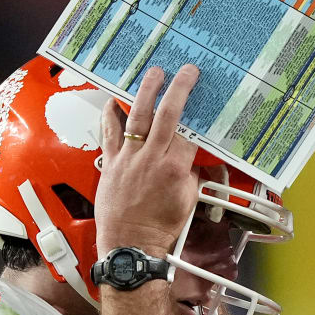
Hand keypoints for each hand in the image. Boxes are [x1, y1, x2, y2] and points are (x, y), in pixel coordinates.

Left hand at [96, 64, 203, 256]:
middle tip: (186, 71)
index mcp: (175, 168)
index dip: (198, 118)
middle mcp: (152, 158)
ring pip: (138, 116)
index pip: (190, 134)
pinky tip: (112, 100)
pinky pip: (110, 132)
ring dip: (147, 91)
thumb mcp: (188, 201)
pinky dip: (110, 115)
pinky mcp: (111, 162)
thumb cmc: (160, 227)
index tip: (204, 102)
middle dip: (179, 89)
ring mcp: (129, 158)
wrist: (130, 243)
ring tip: (154, 72)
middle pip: (168, 115)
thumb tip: (198, 158)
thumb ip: (194, 174)